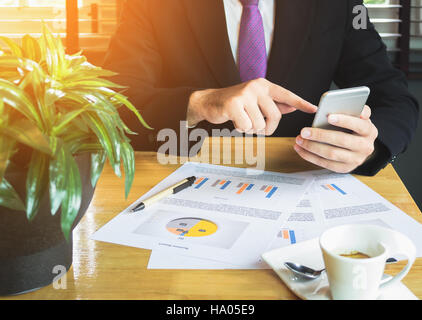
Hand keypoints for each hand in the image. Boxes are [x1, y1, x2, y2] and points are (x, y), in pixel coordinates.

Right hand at [187, 78, 316, 134]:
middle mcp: (256, 87)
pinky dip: (240, 129)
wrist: (209, 102)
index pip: (287, 95)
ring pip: (259, 124)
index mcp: (264, 85)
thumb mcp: (255, 102)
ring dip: (250, 128)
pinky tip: (234, 121)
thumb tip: (292, 107)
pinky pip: (246, 126)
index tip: (315, 109)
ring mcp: (244, 94)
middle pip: (274, 116)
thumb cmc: (235, 104)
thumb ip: (273, 104)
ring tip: (241, 120)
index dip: (301, 103)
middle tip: (256, 127)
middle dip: (267, 128)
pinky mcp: (233, 104)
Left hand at [294, 105, 378, 172]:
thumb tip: (341, 104)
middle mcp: (366, 147)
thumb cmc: (353, 127)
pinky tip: (300, 148)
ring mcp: (356, 160)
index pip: (359, 125)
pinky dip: (310, 156)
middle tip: (304, 131)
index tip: (329, 116)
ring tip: (299, 139)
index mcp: (370, 131)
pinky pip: (325, 163)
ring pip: (331, 154)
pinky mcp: (344, 168)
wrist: (358, 147)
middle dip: (321, 135)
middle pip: (342, 141)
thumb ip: (354, 109)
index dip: (344, 121)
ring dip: (312, 147)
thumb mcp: (358, 117)